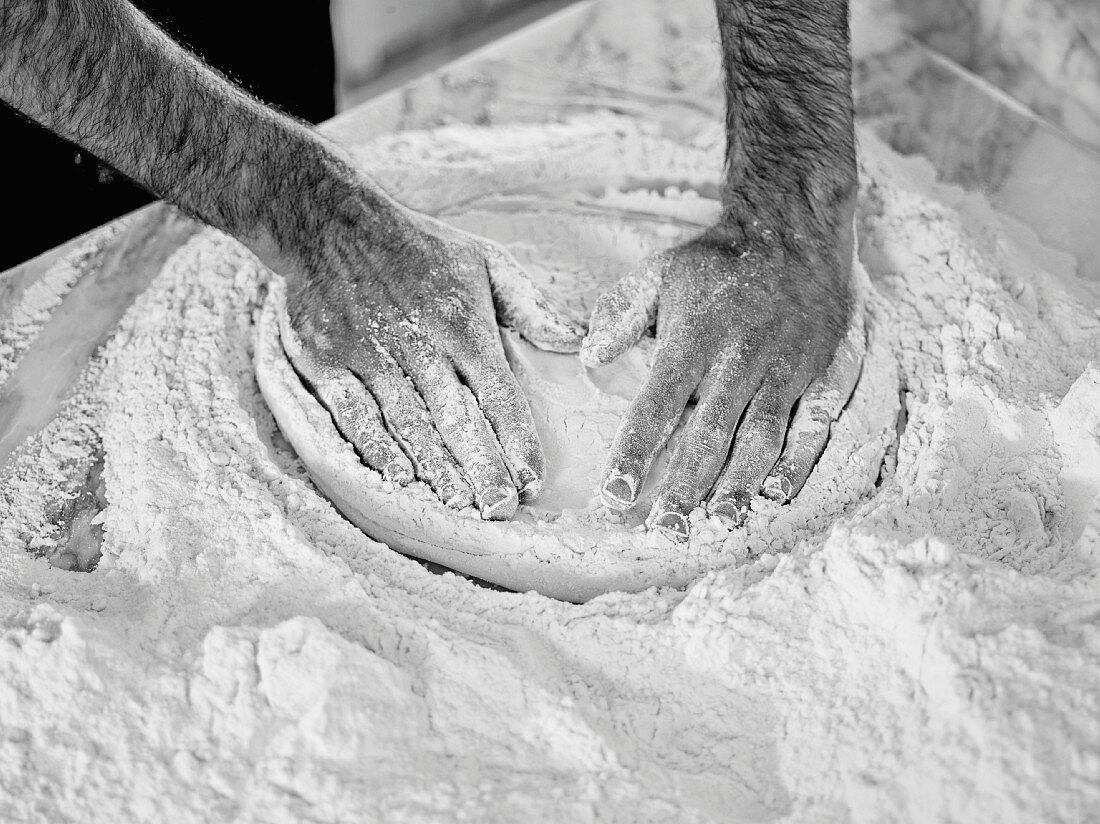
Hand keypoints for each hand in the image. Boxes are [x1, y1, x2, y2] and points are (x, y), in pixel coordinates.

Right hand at [273, 179, 583, 520]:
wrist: (328, 222)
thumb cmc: (417, 245)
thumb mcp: (484, 261)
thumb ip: (530, 306)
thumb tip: (576, 339)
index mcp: (463, 326)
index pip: (498, 393)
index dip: (516, 439)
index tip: (532, 480)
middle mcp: (422, 347)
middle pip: (457, 418)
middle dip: (482, 467)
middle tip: (500, 509)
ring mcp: (373, 357)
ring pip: (410, 423)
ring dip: (436, 467)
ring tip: (460, 505)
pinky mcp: (330, 363)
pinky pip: (356, 415)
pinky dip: (378, 447)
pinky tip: (399, 478)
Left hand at [580, 216, 863, 538]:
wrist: (798, 227)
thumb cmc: (720, 259)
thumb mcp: (662, 271)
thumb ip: (623, 313)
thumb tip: (588, 355)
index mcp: (693, 340)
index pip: (657, 407)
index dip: (635, 454)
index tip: (614, 496)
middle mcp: (738, 359)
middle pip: (708, 434)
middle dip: (685, 487)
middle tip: (667, 531)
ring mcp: (784, 367)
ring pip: (760, 437)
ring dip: (739, 484)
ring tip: (718, 522)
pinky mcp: (822, 369)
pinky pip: (814, 422)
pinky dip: (798, 459)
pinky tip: (778, 492)